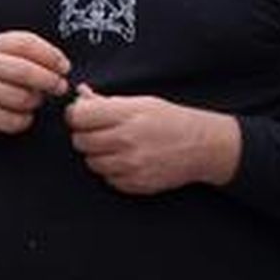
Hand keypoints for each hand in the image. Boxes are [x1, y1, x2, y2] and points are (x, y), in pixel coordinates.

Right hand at [0, 31, 69, 134]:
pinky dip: (25, 119)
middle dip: (50, 81)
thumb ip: (36, 54)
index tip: (64, 67)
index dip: (51, 56)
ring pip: (22, 99)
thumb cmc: (0, 72)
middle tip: (60, 87)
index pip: (27, 44)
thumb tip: (62, 68)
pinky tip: (22, 113)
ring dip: (36, 101)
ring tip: (35, 98)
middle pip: (25, 72)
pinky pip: (15, 120)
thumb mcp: (12, 53)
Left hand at [65, 85, 240, 195]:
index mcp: (126, 115)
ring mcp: (132, 165)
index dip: (76, 115)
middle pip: (80, 141)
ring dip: (97, 155)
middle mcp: (127, 141)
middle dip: (84, 135)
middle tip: (99, 132)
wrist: (203, 146)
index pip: (78, 117)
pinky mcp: (138, 184)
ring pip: (91, 162)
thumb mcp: (140, 102)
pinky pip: (108, 179)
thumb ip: (106, 102)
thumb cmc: (169, 120)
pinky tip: (125, 161)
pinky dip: (112, 171)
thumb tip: (80, 95)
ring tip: (114, 147)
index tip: (82, 115)